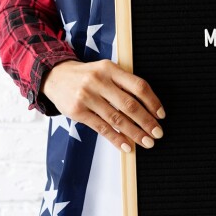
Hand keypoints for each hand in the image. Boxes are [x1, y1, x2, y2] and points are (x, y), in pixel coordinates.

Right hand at [41, 59, 164, 152]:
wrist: (55, 76)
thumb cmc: (87, 76)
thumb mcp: (105, 71)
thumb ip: (123, 83)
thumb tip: (148, 107)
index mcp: (110, 69)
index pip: (138, 86)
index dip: (152, 101)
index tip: (161, 114)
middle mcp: (99, 81)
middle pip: (129, 105)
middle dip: (147, 121)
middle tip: (158, 133)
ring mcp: (87, 97)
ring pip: (117, 119)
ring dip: (135, 133)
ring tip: (147, 142)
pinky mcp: (78, 111)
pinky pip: (102, 128)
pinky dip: (117, 139)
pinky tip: (127, 146)